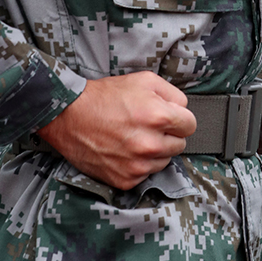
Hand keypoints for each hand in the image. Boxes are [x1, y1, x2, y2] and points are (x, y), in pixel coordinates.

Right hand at [37, 72, 196, 189]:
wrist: (70, 116)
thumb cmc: (107, 96)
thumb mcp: (144, 80)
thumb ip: (173, 94)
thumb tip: (184, 108)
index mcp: (159, 117)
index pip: (191, 125)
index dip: (180, 118)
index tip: (170, 117)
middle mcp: (150, 144)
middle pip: (180, 144)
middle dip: (168, 134)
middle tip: (149, 125)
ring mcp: (138, 165)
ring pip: (164, 161)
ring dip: (155, 151)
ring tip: (135, 136)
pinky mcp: (125, 180)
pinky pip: (146, 174)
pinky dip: (140, 164)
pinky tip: (126, 150)